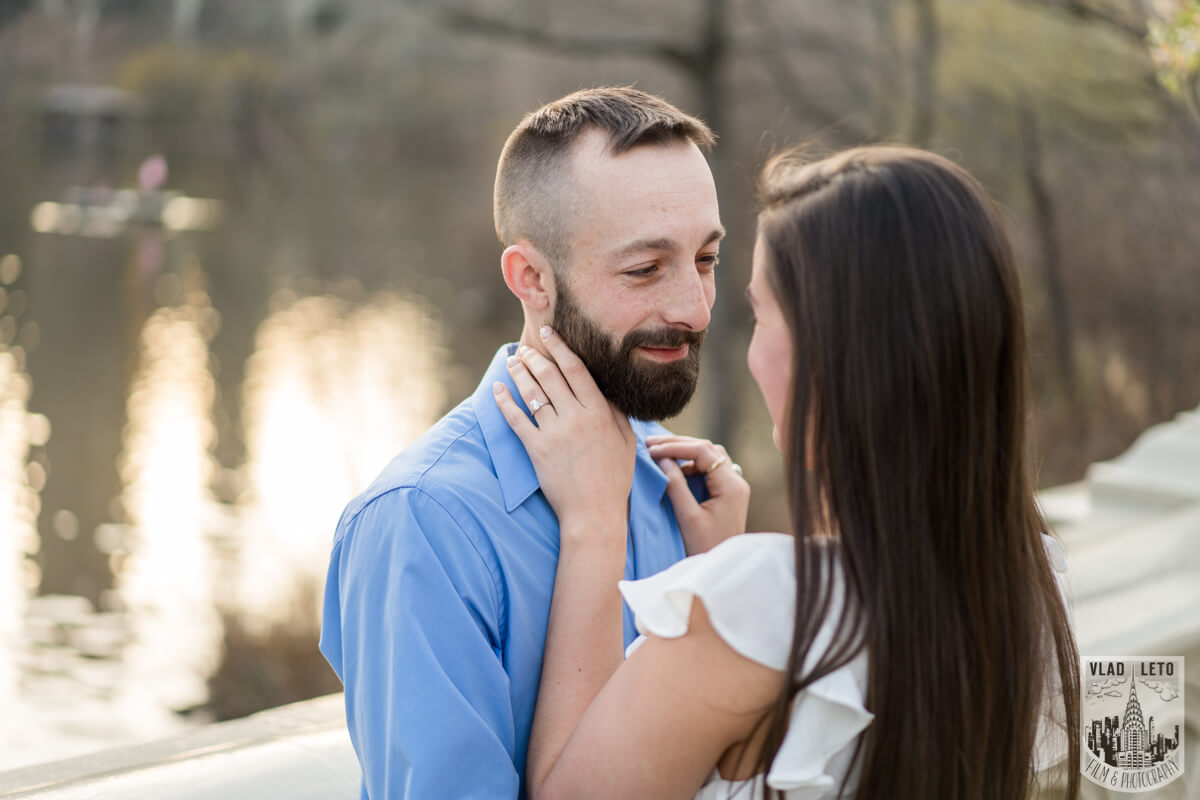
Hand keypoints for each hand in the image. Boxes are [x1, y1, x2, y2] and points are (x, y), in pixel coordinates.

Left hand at [494, 327, 636, 539]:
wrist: (594, 513)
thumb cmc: (614, 478)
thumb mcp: (626, 441)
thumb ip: (616, 412)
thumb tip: (606, 389)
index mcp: (600, 413)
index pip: (576, 369)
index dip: (560, 347)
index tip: (549, 333)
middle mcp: (577, 418)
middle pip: (550, 376)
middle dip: (535, 357)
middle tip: (526, 348)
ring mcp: (555, 434)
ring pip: (532, 393)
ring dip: (519, 373)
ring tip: (513, 361)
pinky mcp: (537, 450)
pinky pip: (517, 420)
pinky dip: (504, 402)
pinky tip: (498, 389)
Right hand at [645, 435, 749, 554]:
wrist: (721, 569)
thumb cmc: (704, 548)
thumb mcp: (687, 517)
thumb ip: (675, 485)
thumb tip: (662, 459)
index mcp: (731, 486)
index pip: (703, 451)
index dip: (676, 447)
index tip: (652, 450)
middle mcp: (736, 482)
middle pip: (708, 449)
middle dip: (679, 445)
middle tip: (651, 444)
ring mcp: (734, 487)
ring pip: (709, 457)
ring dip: (686, 453)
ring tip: (660, 453)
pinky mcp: (728, 494)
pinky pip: (710, 469)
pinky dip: (691, 465)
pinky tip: (674, 469)